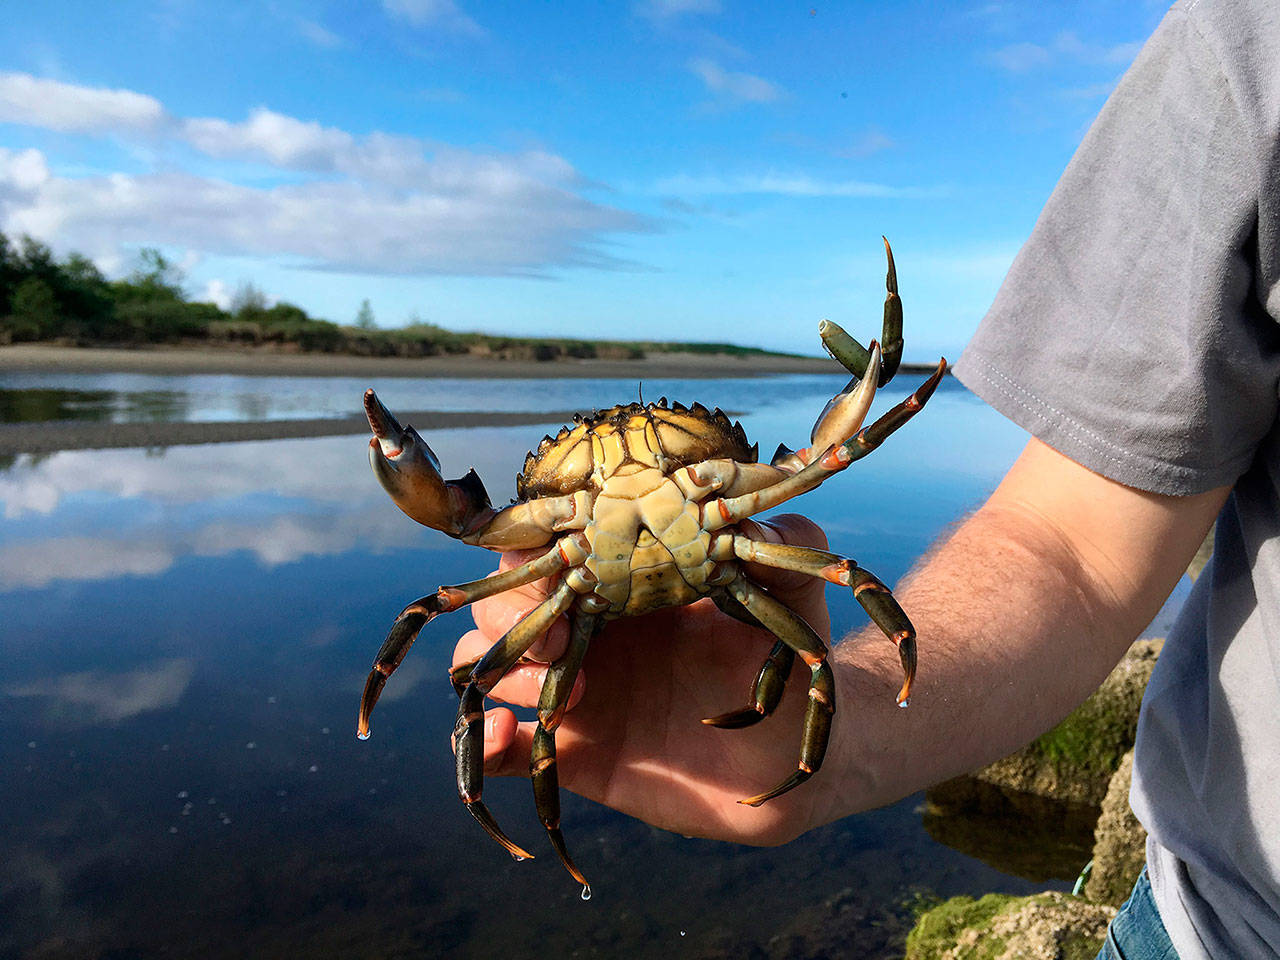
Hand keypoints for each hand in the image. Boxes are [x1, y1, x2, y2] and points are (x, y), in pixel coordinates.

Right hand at [452, 514, 835, 845]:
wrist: (793, 749)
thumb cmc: (785, 660)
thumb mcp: (791, 590)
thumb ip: (783, 544)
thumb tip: (744, 516)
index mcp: (627, 577)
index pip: (550, 543)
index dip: (540, 547)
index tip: (568, 566)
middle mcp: (590, 628)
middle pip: (505, 599)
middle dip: (512, 610)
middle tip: (559, 640)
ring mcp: (577, 689)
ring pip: (490, 662)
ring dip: (503, 667)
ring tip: (559, 690)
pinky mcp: (578, 751)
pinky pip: (505, 747)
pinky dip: (485, 742)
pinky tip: (504, 734)